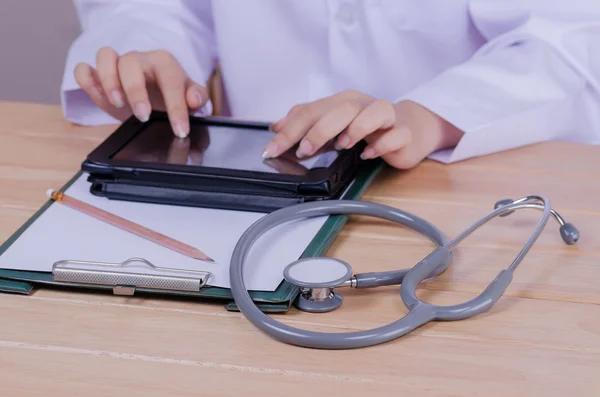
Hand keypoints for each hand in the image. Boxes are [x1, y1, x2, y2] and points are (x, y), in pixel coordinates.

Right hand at [74, 47, 208, 136]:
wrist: (152, 95)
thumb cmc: (170, 94)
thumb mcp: (189, 98)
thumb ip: (197, 98)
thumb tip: (195, 100)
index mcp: (164, 63)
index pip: (170, 79)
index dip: (176, 106)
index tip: (180, 130)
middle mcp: (139, 59)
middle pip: (131, 62)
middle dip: (136, 91)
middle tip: (143, 117)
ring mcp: (116, 64)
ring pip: (105, 56)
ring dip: (109, 81)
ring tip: (118, 104)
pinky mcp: (97, 75)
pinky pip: (83, 68)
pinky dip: (86, 80)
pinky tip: (97, 96)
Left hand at [263, 90, 463, 168]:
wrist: (411, 127)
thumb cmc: (368, 127)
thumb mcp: (333, 125)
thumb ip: (306, 125)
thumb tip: (276, 127)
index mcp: (342, 102)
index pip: (312, 110)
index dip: (290, 129)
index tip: (272, 149)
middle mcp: (363, 105)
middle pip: (341, 108)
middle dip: (318, 130)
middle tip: (303, 151)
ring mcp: (386, 118)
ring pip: (373, 112)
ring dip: (354, 129)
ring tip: (340, 146)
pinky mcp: (404, 134)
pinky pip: (395, 135)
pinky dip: (380, 144)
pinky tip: (368, 154)